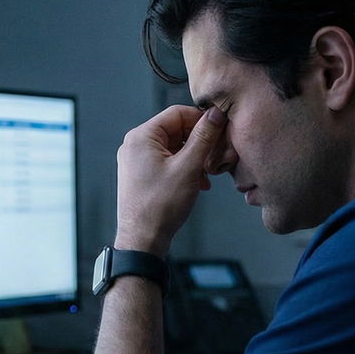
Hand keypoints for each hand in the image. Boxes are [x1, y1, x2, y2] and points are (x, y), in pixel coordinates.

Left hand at [115, 105, 228, 255]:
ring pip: (173, 147)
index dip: (201, 120)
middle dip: (198, 141)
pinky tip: (198, 182)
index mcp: (141, 137)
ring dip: (194, 156)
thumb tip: (216, 114)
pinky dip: (184, 167)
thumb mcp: (189, 167)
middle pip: (175, 130)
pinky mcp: (141, 175)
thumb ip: (204, 137)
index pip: (177, 113)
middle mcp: (135, 145)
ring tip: (207, 173)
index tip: (219, 130)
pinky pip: (167, 162)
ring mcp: (136, 161)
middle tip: (216, 155)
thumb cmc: (160, 206)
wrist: (142, 240)